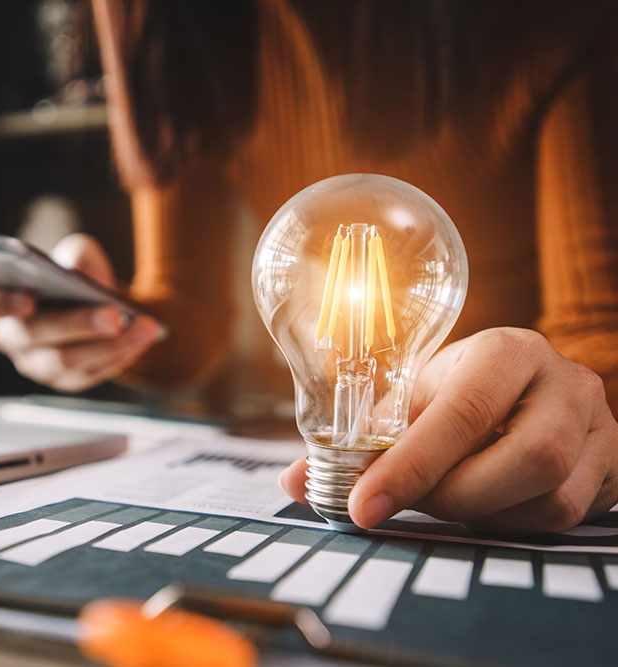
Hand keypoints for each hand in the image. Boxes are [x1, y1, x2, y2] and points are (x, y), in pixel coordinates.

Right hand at [0, 233, 161, 391]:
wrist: (100, 303)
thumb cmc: (77, 276)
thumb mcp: (78, 253)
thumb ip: (74, 254)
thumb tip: (77, 271)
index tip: (27, 298)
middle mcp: (10, 336)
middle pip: (29, 336)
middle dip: (73, 324)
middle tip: (111, 315)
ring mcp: (35, 363)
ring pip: (62, 361)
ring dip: (105, 344)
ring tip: (139, 326)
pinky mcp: (65, 380)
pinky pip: (88, 373)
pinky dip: (120, 353)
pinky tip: (144, 334)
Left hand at [279, 327, 617, 532]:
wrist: (528, 389)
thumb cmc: (458, 393)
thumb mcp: (411, 399)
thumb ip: (357, 440)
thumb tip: (295, 482)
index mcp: (507, 351)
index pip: (464, 412)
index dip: (411, 466)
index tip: (363, 505)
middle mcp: (564, 381)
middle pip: (525, 459)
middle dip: (453, 496)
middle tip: (406, 504)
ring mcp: (600, 425)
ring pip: (552, 497)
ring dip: (483, 515)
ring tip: (443, 500)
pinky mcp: (613, 465)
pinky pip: (567, 517)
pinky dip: (511, 523)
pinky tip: (483, 507)